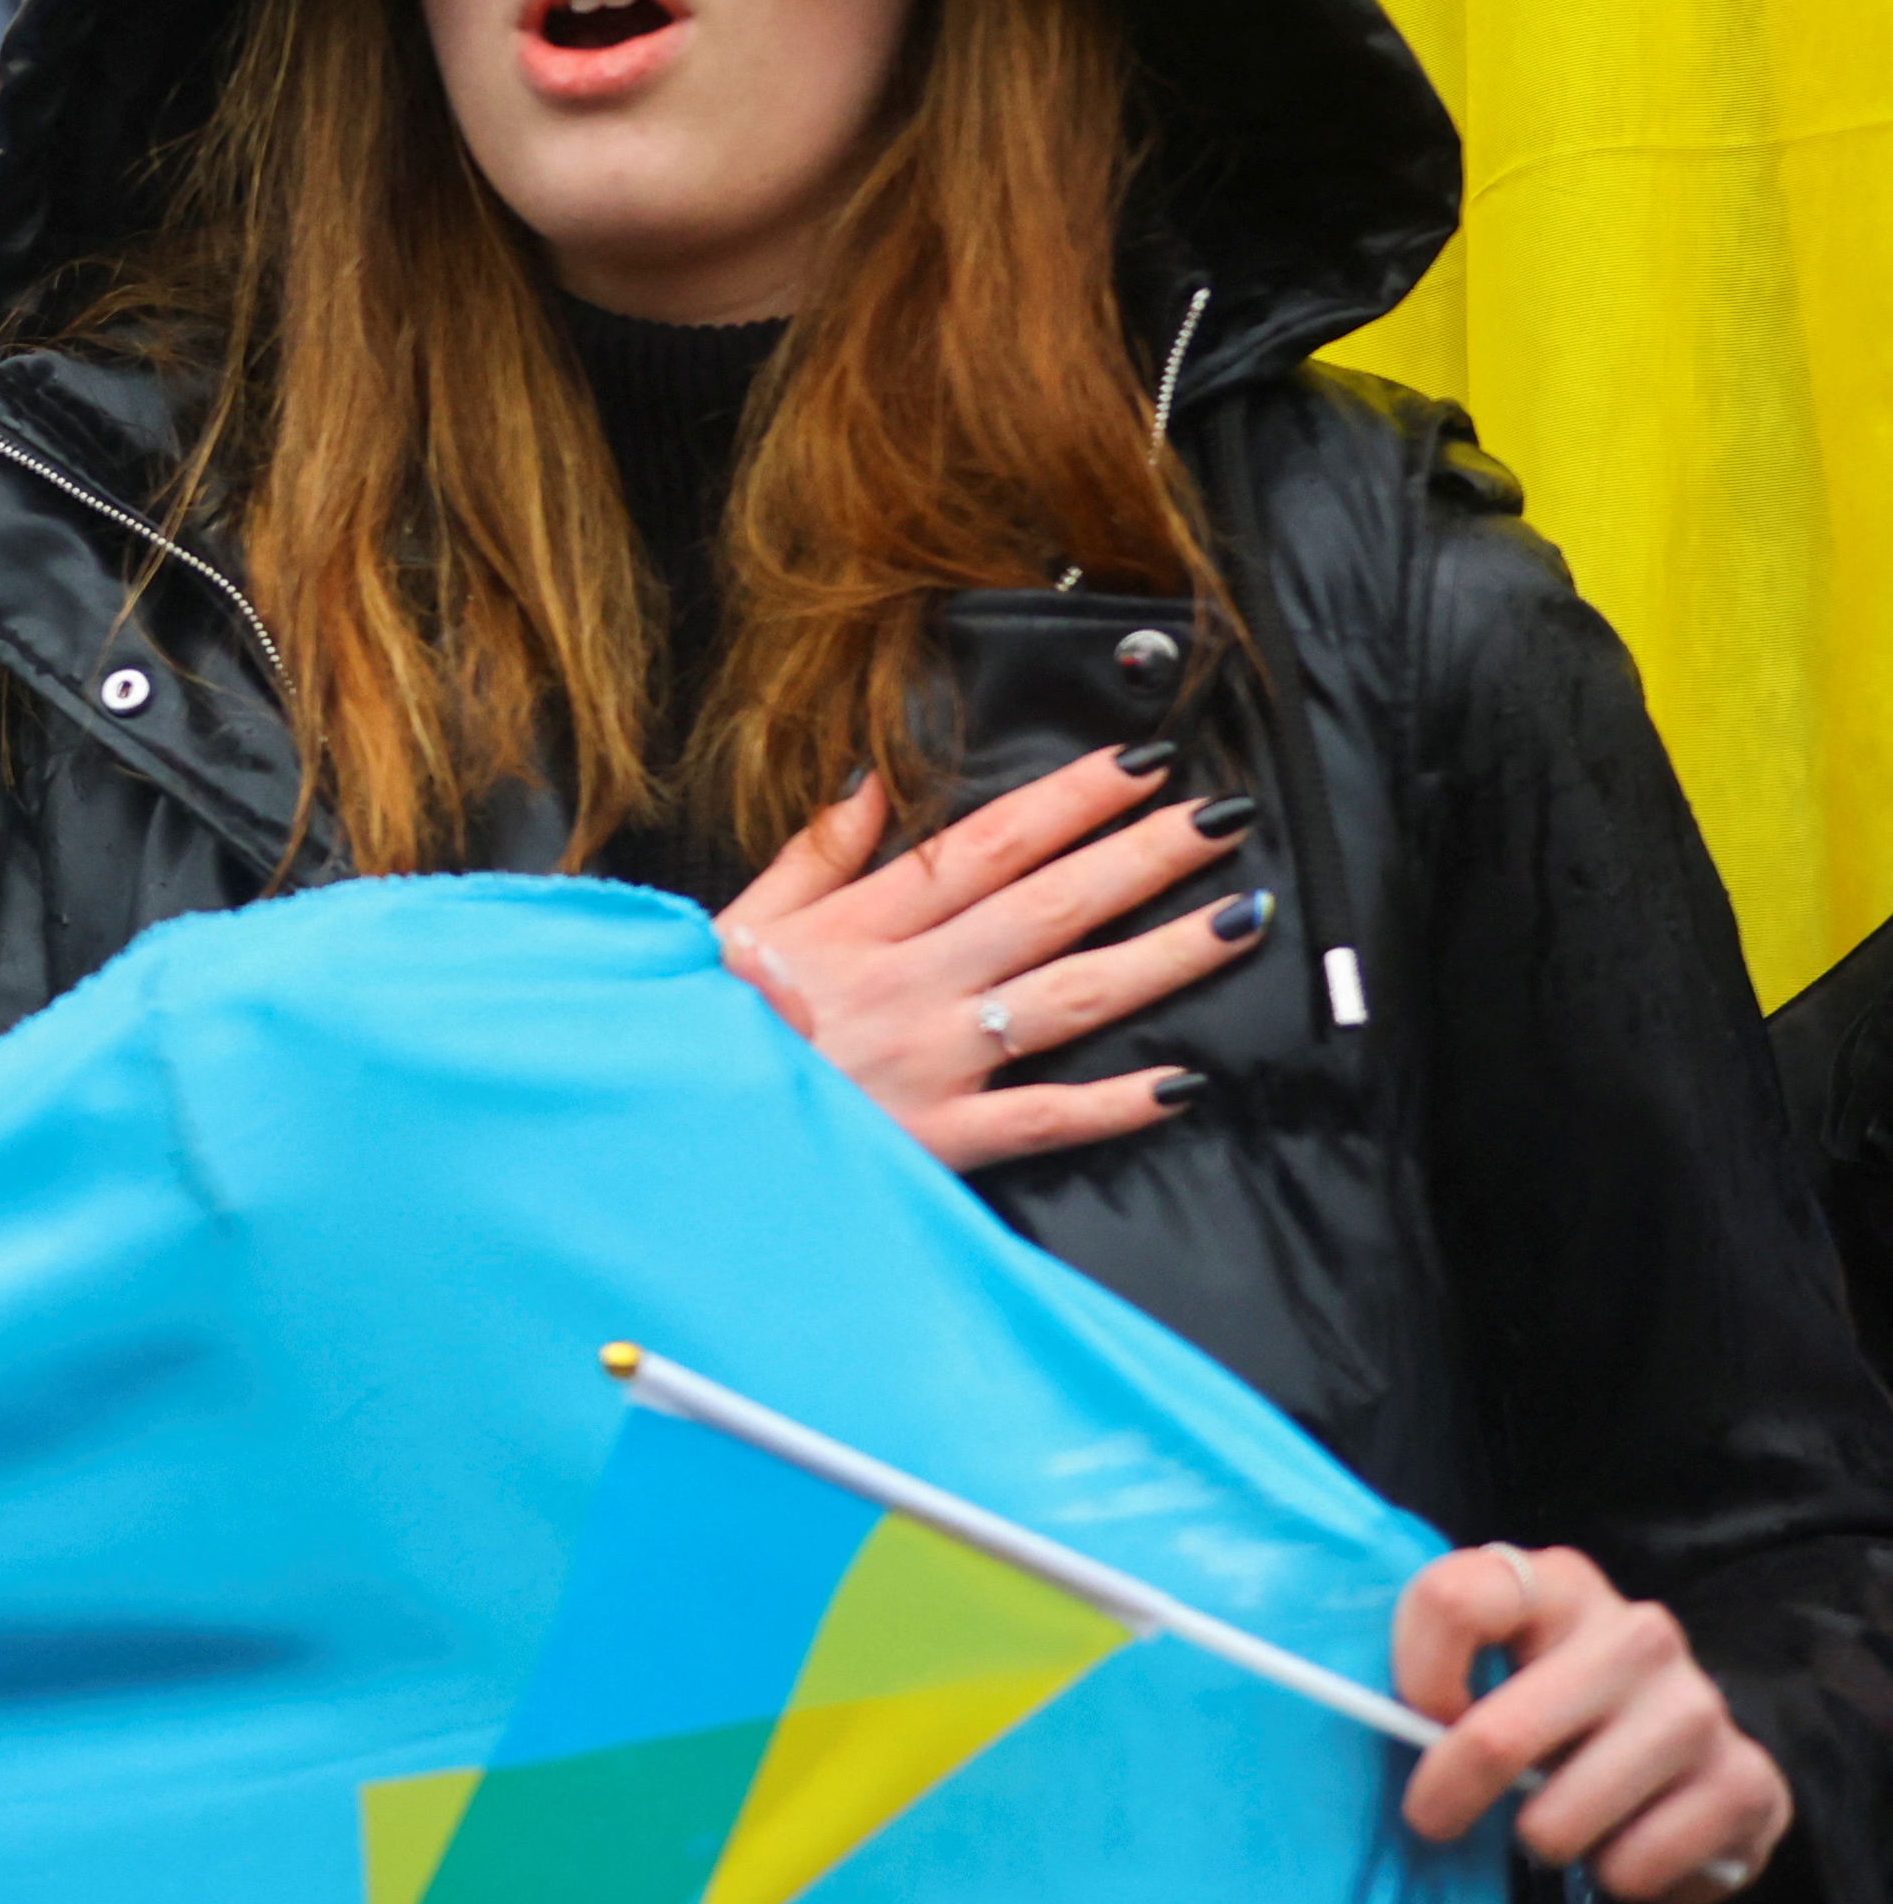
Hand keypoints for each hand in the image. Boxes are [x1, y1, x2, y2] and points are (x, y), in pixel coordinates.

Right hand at [715, 747, 1252, 1168]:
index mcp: (859, 926)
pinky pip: (1041, 1119)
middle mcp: (908, 982)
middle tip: (1222, 817)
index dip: (1069, 801)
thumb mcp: (735, 921)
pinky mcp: (936, 1139)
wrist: (664, 1128)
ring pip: (1067, 997)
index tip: (1140, 764)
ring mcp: (929, 1060)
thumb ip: (815, 854)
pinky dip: (1114, 1105)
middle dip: (1141, 856)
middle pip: (1047, 905)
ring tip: (1240, 916)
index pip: (985, 846)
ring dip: (1161, 955)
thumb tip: (874, 779)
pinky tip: (1185, 1083)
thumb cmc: (694, 1024)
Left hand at [1393, 1542, 1792, 1903]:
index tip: (1420, 1717)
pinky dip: (1614, 1874)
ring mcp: (1697, 1707)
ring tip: (1557, 1818)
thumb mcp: (1497, 1666)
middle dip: (1451, 1795)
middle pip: (1498, 1737)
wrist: (1692, 1756)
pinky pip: (1633, 1867)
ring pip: (1560, 1819)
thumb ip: (1441, 1679)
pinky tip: (1625, 1840)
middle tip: (1439, 1816)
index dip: (1417, 1674)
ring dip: (1542, 1840)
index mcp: (1556, 1584)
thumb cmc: (1558, 1705)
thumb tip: (1379, 1725)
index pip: (1453, 1600)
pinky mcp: (1744, 1782)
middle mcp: (1636, 1633)